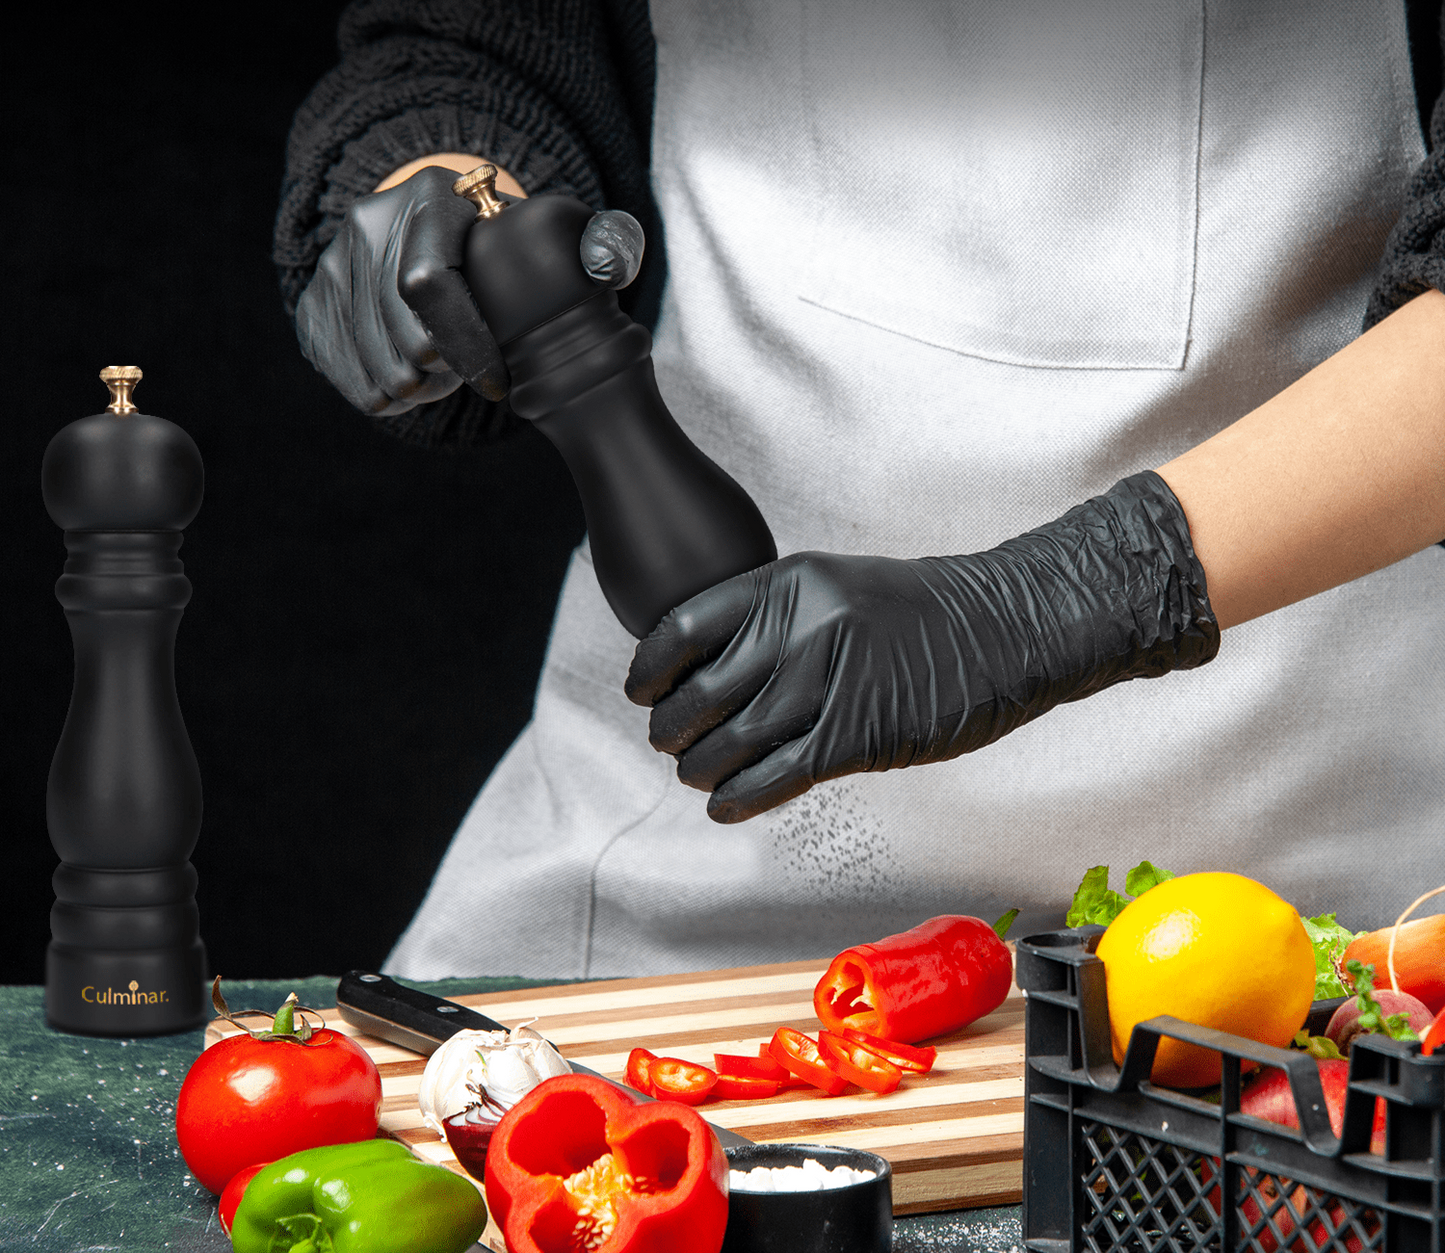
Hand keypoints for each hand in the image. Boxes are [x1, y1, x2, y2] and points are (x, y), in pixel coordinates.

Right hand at [295, 165, 644, 415]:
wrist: (434, 232)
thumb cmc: (503, 251)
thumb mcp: (547, 235)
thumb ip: (594, 246)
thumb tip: (616, 257)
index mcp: (430, 199)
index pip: (427, 283)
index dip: (465, 344)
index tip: (495, 380)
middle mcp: (369, 222)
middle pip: (402, 338)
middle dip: (444, 377)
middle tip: (466, 377)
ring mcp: (334, 262)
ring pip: (374, 365)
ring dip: (415, 390)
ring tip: (440, 375)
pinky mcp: (314, 301)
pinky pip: (343, 373)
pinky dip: (379, 394)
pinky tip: (409, 384)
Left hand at [625, 472, 1219, 822]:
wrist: (1007, 628)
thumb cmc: (924, 613)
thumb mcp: (839, 587)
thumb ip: (776, 619)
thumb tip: (711, 666)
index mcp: (788, 582)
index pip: (682, 627)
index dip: (650, 669)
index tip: (643, 692)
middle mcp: (799, 627)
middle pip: (698, 693)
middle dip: (672, 730)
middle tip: (670, 744)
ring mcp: (828, 681)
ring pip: (731, 741)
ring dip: (702, 770)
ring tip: (699, 777)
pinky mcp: (856, 735)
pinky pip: (774, 776)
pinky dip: (740, 798)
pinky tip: (727, 806)